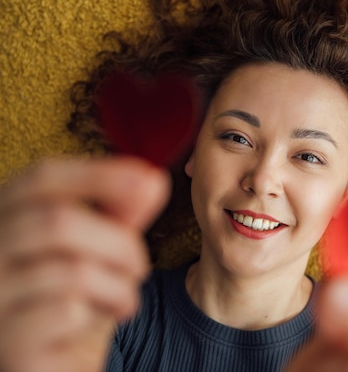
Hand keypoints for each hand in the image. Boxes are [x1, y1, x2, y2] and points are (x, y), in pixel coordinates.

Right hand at [0, 157, 169, 371]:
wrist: (54, 365)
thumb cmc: (71, 301)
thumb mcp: (97, 252)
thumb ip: (119, 216)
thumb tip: (153, 179)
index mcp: (1, 219)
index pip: (40, 179)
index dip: (98, 174)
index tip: (150, 180)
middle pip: (58, 222)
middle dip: (120, 242)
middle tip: (139, 267)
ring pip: (72, 269)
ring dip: (118, 285)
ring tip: (123, 299)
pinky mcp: (5, 344)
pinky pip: (67, 312)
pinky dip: (99, 314)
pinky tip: (96, 323)